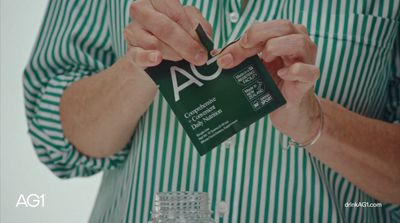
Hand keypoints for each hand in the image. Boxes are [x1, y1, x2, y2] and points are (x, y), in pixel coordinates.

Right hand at [123, 0, 211, 67]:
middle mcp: (141, 10)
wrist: (152, 56)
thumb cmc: (174, 36)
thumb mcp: (190, 26)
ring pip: (155, 43)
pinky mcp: (130, 51)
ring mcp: (133, 30)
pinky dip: (149, 58)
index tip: (202, 45)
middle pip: (165, 27)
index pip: (175, 12)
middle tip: (199, 58)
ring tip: (181, 59)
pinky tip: (157, 59)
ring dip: (173, 54)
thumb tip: (205, 38)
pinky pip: (138, 55)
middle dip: (185, 44)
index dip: (190, 29)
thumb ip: (199, 27)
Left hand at [216, 20, 320, 142]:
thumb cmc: (272, 85)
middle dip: (259, 36)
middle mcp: (297, 44)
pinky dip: (295, 70)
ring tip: (264, 60)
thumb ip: (239, 58)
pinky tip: (282, 74)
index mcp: (283, 37)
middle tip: (245, 49)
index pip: (265, 27)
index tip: (228, 54)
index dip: (247, 36)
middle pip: (283, 26)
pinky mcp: (309, 81)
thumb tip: (219, 57)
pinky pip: (309, 71)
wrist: (288, 111)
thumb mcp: (254, 68)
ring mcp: (306, 61)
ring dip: (277, 47)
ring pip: (299, 42)